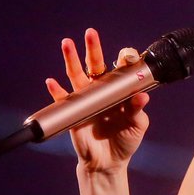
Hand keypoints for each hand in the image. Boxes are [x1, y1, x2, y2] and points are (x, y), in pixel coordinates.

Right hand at [45, 27, 149, 172]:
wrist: (108, 162)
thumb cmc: (126, 140)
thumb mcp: (137, 126)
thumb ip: (138, 111)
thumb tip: (141, 97)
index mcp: (120, 90)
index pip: (121, 69)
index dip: (125, 59)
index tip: (127, 57)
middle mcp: (101, 89)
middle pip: (96, 65)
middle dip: (93, 48)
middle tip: (90, 33)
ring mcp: (86, 98)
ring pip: (76, 75)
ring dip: (71, 59)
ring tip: (67, 43)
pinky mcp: (73, 111)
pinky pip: (63, 99)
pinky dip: (57, 91)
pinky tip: (52, 82)